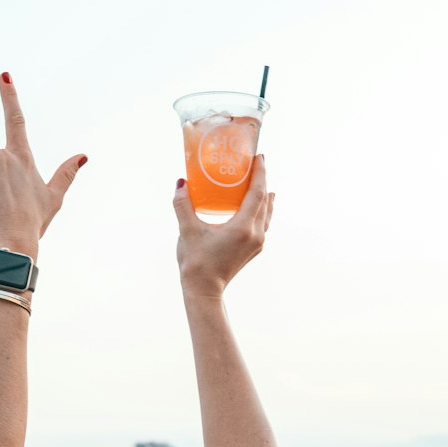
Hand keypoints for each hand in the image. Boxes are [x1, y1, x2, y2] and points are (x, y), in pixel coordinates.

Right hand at [173, 156, 274, 296]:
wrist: (203, 289)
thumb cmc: (195, 261)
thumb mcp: (187, 230)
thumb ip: (183, 204)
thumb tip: (181, 183)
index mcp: (242, 228)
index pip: (257, 193)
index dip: (260, 173)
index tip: (259, 157)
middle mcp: (255, 234)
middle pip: (264, 201)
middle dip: (262, 180)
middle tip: (256, 164)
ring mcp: (257, 243)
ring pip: (266, 213)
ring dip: (265, 196)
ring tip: (262, 182)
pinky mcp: (254, 249)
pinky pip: (263, 223)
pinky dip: (262, 210)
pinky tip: (258, 207)